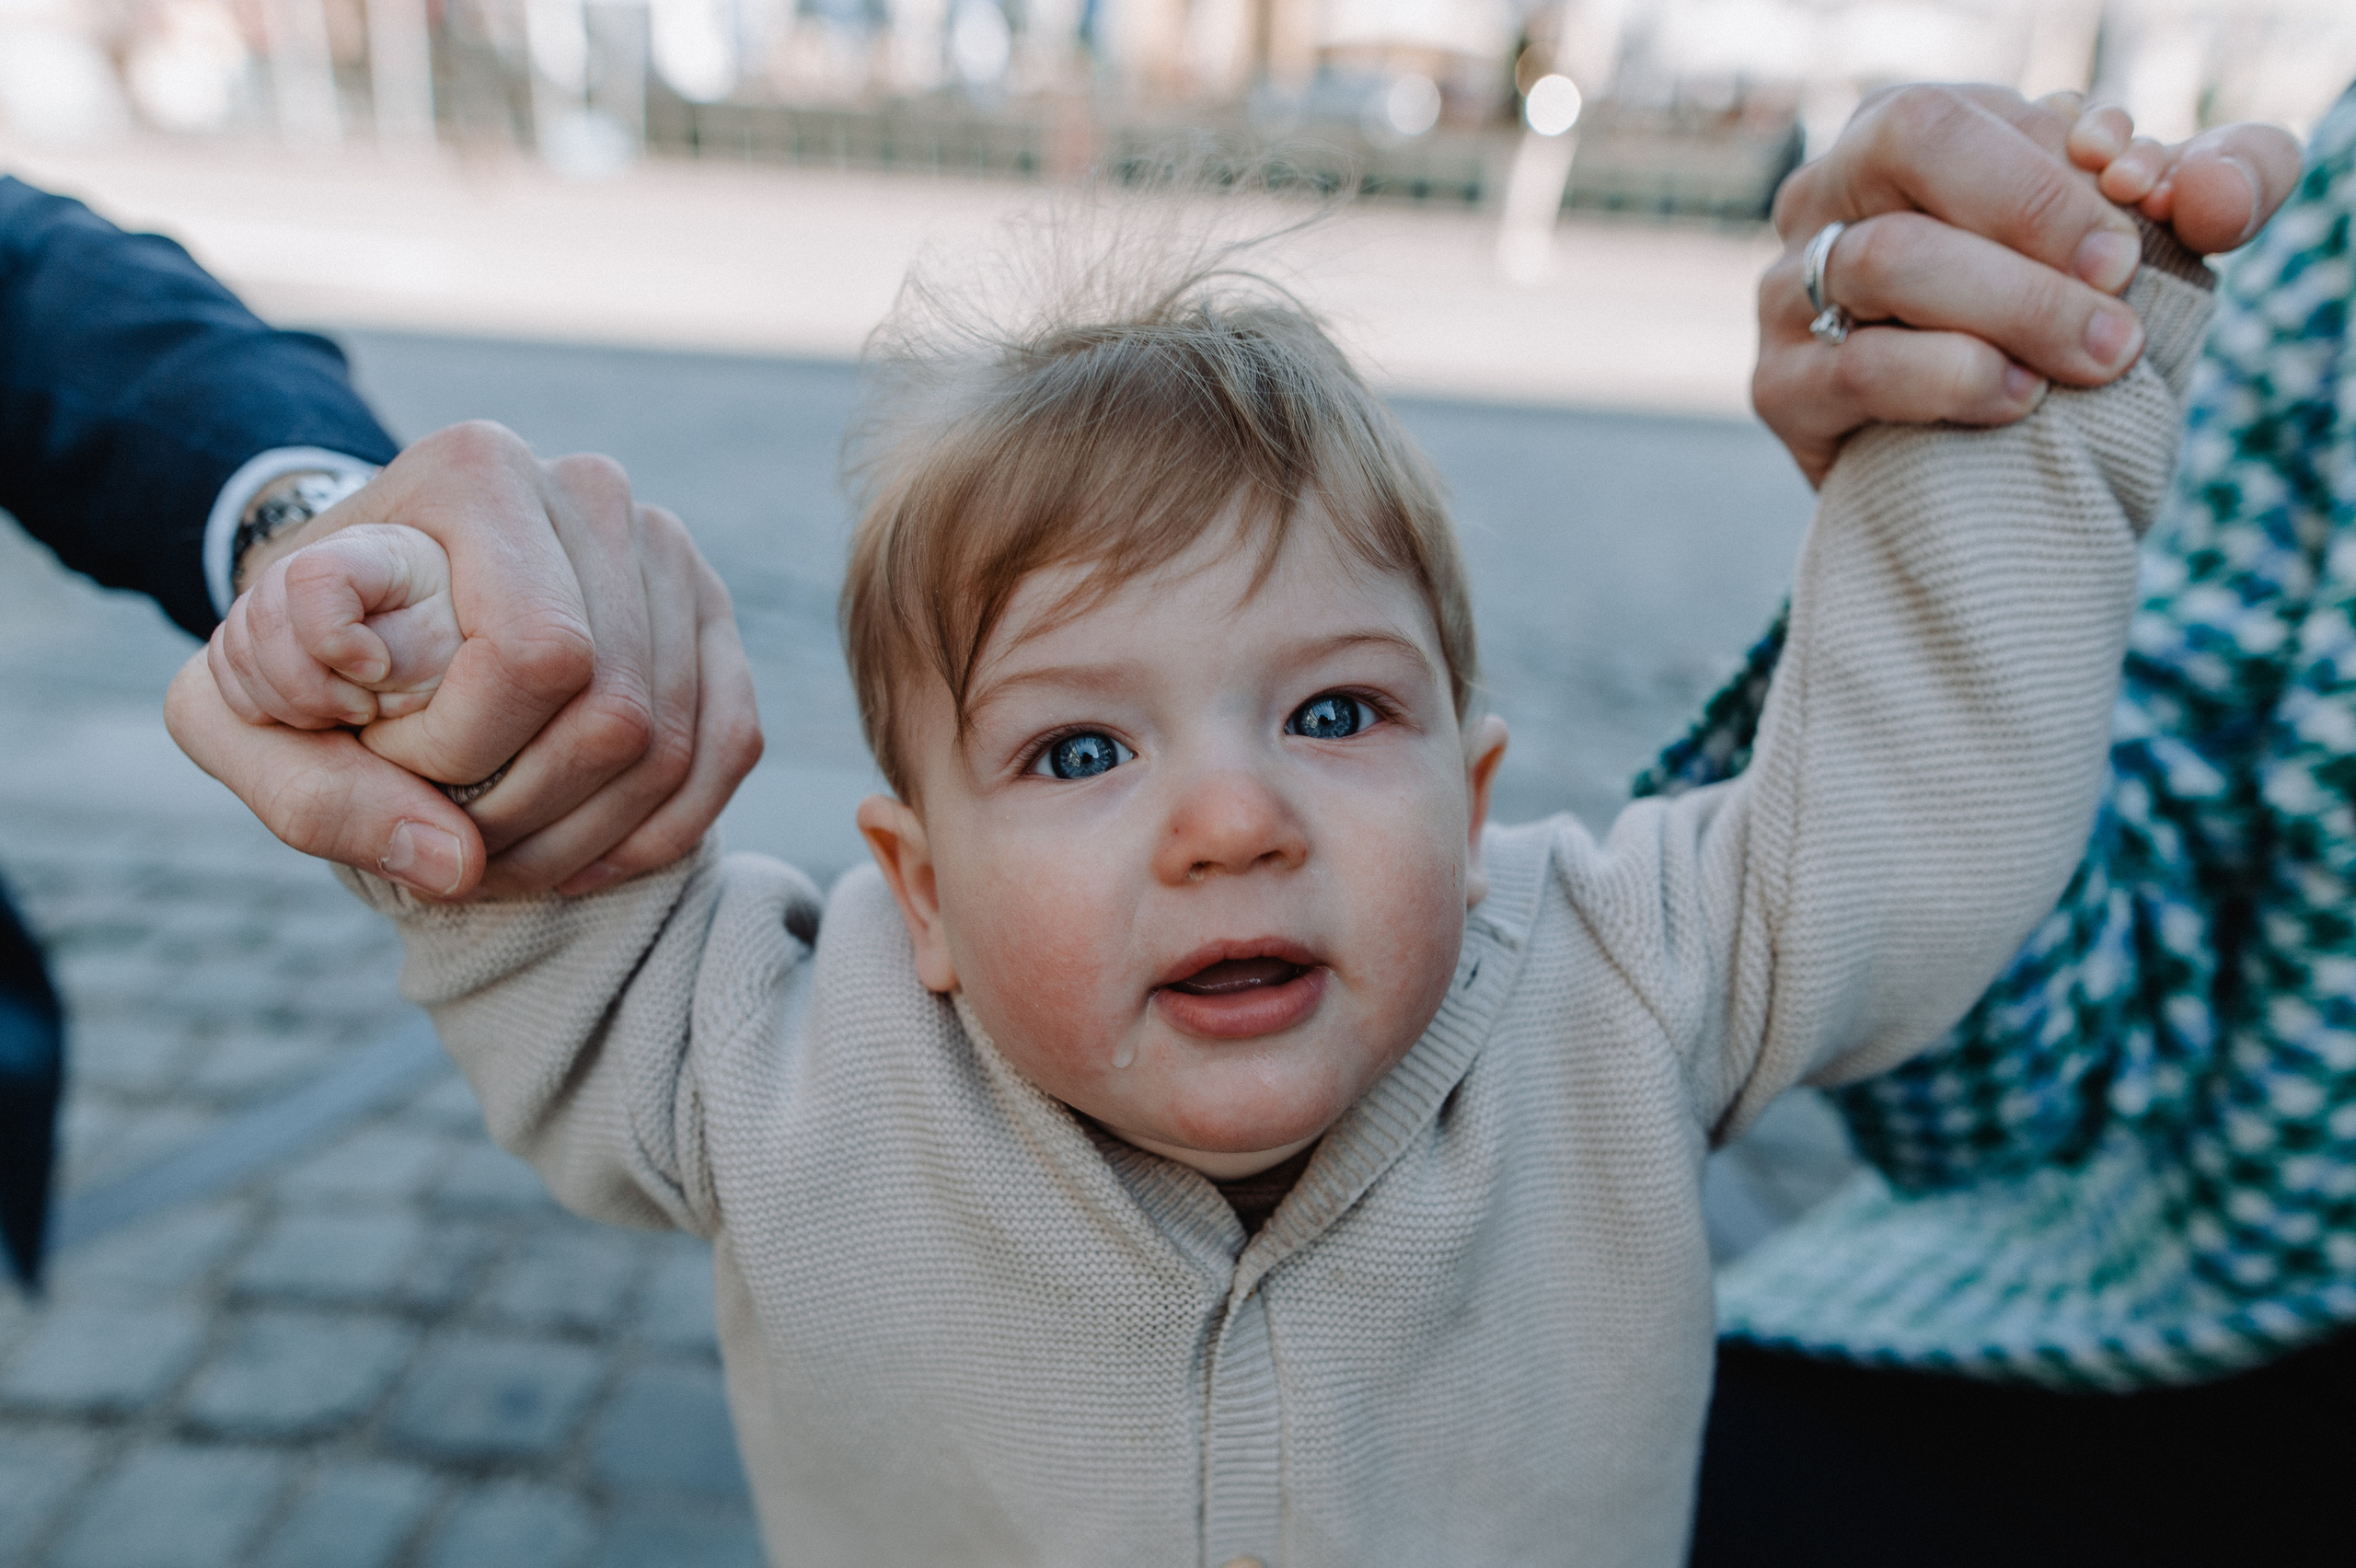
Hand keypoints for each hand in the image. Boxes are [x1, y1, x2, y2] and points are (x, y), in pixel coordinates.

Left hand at [169, 421, 762, 898]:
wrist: (366, 604)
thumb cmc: (298, 653)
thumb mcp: (238, 713)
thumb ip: (310, 793)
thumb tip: (454, 863)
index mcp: (476, 471)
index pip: (533, 651)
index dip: (463, 750)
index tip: (385, 758)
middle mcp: (591, 492)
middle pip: (614, 712)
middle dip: (523, 815)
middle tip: (442, 831)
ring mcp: (667, 552)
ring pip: (672, 744)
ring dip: (585, 839)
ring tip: (499, 856)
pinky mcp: (710, 616)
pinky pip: (728, 746)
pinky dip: (659, 829)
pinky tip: (582, 854)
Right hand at [1754, 84, 2302, 486]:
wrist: (1992, 463)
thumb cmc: (2066, 317)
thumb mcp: (2156, 236)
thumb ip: (2221, 186)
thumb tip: (2216, 193)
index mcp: (1897, 134)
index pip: (1961, 114)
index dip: (2054, 167)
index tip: (2138, 225)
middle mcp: (1826, 195)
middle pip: (1908, 148)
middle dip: (2032, 218)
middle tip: (2121, 290)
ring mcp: (1789, 292)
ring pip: (1884, 259)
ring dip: (2010, 306)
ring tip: (2098, 357)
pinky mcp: (1780, 389)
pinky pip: (1856, 369)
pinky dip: (1950, 379)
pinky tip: (2019, 400)